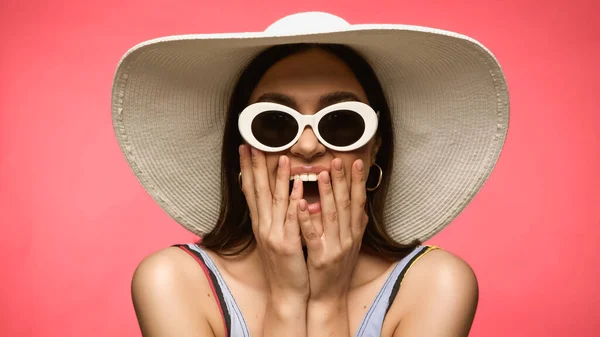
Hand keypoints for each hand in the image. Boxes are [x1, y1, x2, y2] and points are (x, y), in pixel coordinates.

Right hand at [238, 145, 308, 299]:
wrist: (287, 292)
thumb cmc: (284, 264)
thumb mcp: (275, 236)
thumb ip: (275, 215)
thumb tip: (275, 194)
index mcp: (260, 223)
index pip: (251, 190)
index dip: (247, 168)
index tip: (245, 148)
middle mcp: (263, 227)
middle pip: (258, 191)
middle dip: (255, 166)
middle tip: (252, 144)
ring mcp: (274, 236)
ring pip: (276, 202)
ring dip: (278, 180)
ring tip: (282, 158)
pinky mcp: (288, 246)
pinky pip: (292, 221)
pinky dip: (294, 204)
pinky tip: (298, 189)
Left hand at [297, 158, 368, 300]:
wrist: (329, 297)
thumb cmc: (337, 268)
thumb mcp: (351, 244)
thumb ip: (355, 224)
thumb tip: (361, 204)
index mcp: (354, 232)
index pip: (358, 202)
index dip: (358, 182)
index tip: (357, 162)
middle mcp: (348, 238)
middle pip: (346, 204)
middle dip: (343, 180)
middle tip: (339, 159)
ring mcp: (335, 248)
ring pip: (332, 216)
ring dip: (328, 194)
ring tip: (323, 174)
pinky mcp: (320, 258)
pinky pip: (313, 236)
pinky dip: (307, 219)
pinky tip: (301, 204)